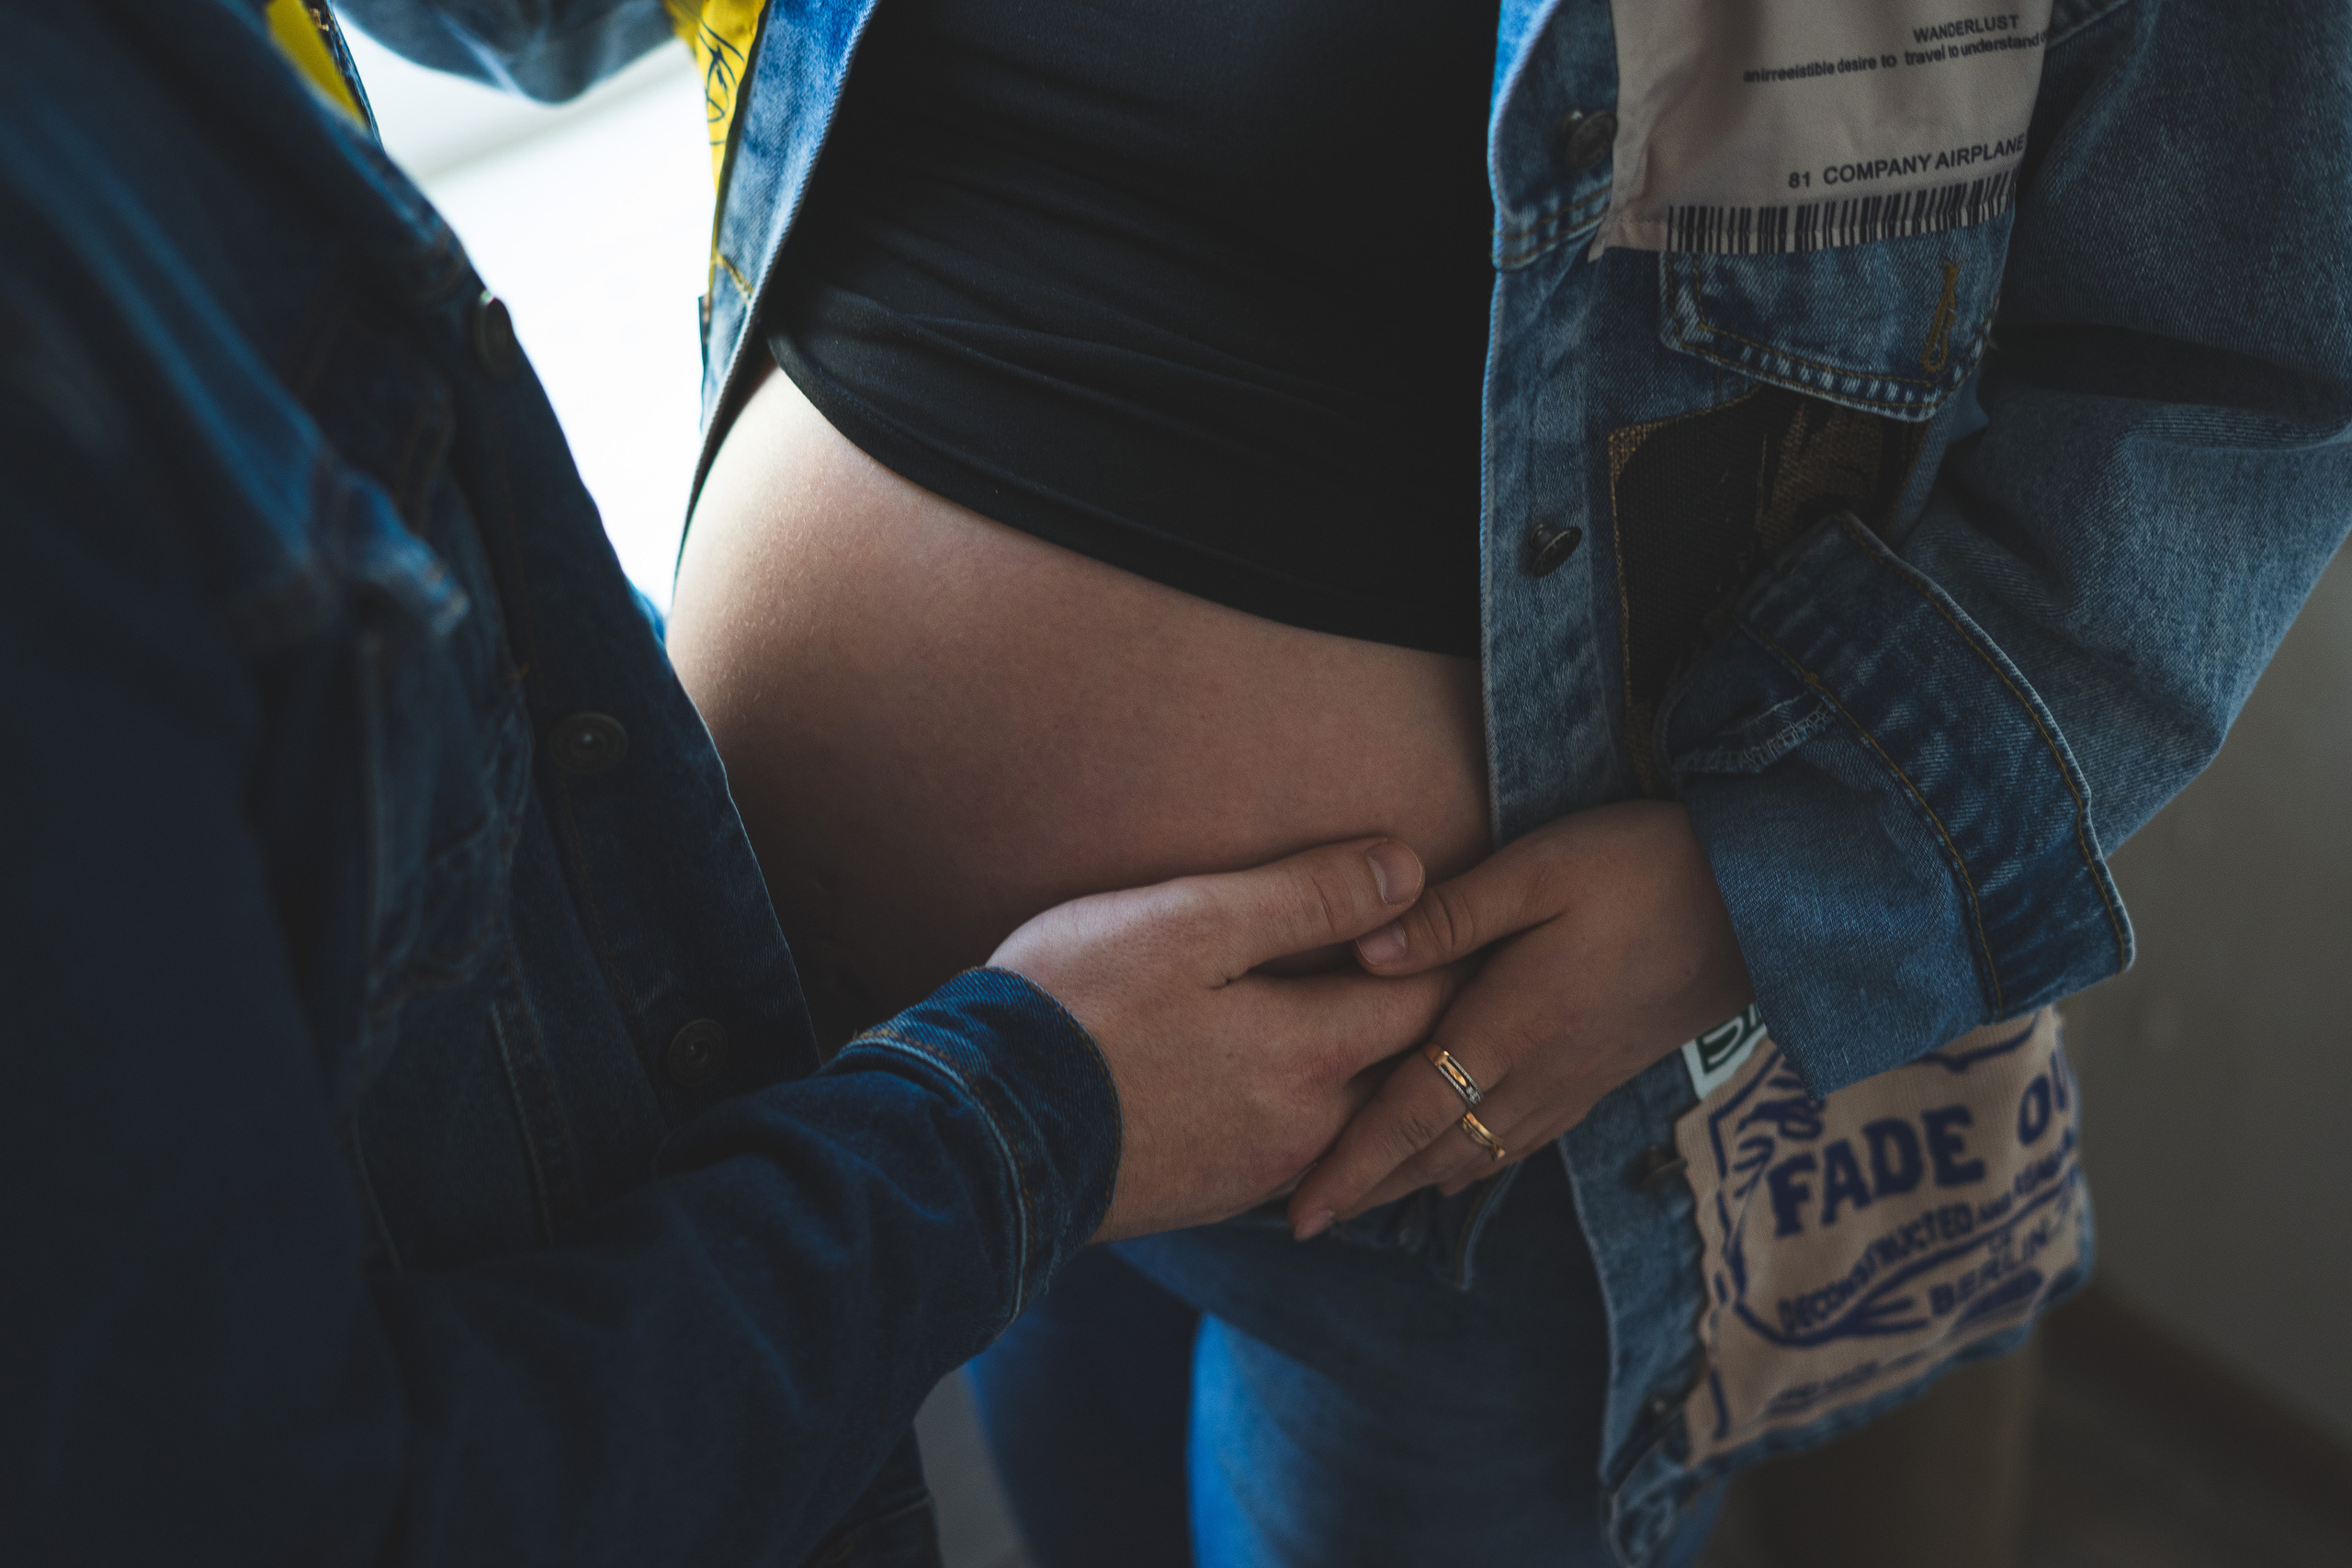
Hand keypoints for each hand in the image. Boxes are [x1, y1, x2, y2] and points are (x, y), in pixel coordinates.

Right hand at [991, 838, 1462, 1242]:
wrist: (981, 1132)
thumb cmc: (1077, 1005)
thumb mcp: (1191, 921)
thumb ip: (1307, 896)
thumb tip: (1409, 871)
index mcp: (1314, 1049)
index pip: (1429, 996)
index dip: (1462, 951)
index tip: (1486, 919)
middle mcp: (1309, 1124)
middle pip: (1410, 1068)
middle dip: (1444, 1021)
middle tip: (1475, 975)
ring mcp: (1264, 1171)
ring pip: (1363, 1119)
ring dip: (1392, 1077)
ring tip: (1409, 1034)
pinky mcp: (1218, 1195)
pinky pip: (1309, 1154)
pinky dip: (1336, 1118)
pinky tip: (1319, 1093)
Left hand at [1286, 802, 1751, 1239]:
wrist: (1762, 905)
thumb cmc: (1646, 869)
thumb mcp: (1542, 869)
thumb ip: (1452, 916)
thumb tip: (1364, 954)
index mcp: (1511, 1027)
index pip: (1411, 1115)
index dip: (1351, 1165)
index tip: (1298, 1212)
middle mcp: (1538, 1074)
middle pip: (1435, 1152)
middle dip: (1368, 1188)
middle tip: (1303, 1219)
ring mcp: (1574, 1083)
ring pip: (1477, 1155)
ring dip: (1414, 1182)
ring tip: (1360, 1201)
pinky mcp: (1600, 1076)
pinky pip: (1520, 1140)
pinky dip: (1472, 1164)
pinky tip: (1452, 1171)